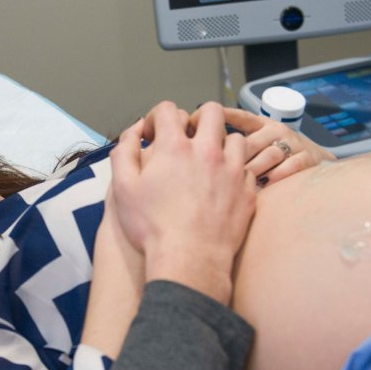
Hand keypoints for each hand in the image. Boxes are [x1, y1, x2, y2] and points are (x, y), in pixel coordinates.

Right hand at [110, 101, 255, 303]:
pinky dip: (235, 170)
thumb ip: (124, 152)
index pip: (169, 109)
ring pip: (235, 138)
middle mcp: (208, 151)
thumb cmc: (153, 227)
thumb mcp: (122, 189)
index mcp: (175, 147)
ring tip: (208, 161)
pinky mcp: (248, 191)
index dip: (157, 117)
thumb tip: (133, 132)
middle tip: (187, 138)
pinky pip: (247, 168)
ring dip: (221, 143)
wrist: (190, 260)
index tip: (152, 135)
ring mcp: (232, 170)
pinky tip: (222, 185)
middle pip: (211, 111)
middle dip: (197, 118)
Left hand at [204, 105, 334, 185]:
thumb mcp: (258, 146)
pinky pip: (290, 167)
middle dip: (232, 157)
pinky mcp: (307, 157)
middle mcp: (276, 130)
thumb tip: (202, 150)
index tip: (199, 119)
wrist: (317, 162)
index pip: (241, 117)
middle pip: (251, 141)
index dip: (221, 117)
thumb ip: (235, 147)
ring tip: (238, 184)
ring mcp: (293, 143)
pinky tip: (264, 185)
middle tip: (215, 172)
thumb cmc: (278, 158)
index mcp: (262, 125)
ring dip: (254, 170)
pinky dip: (276, 177)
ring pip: (269, 155)